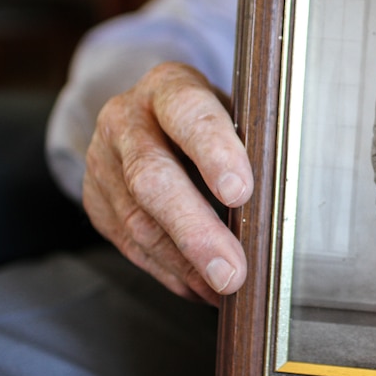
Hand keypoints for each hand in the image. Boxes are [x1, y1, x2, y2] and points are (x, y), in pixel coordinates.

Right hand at [82, 61, 253, 305]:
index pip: (188, 114)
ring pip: (139, 223)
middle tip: (232, 270)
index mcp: (167, 88)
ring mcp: (104, 163)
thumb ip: (247, 142)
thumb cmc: (205, 119)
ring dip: (186, 265)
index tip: (240, 192)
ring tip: (225, 288)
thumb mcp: (228, 110)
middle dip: (196, 231)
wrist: (145, 118)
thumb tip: (279, 202)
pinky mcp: (96, 203)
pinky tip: (201, 287)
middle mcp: (126, 121)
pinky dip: (171, 273)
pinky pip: (131, 247)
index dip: (214, 152)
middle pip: (152, 178)